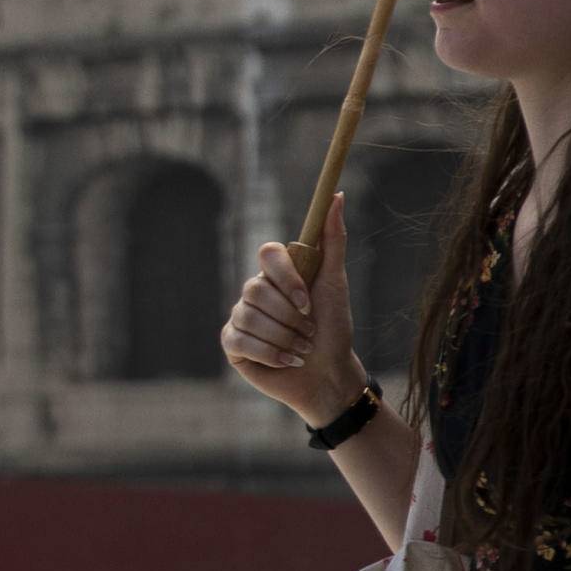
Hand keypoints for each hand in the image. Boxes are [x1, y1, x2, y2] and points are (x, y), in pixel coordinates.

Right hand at [220, 192, 364, 421]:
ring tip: (301, 350)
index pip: (267, 254)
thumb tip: (338, 196)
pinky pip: (240, 340)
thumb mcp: (335, 284)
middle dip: (290, 318)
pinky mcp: (232, 343)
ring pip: (248, 317)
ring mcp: (241, 316)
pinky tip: (285, 362)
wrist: (328, 374)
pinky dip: (269, 354)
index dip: (286, 279)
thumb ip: (332, 240)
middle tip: (309, 332)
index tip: (308, 302)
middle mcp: (255, 291)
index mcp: (278, 274)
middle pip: (256, 290)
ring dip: (284, 339)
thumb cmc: (334, 328)